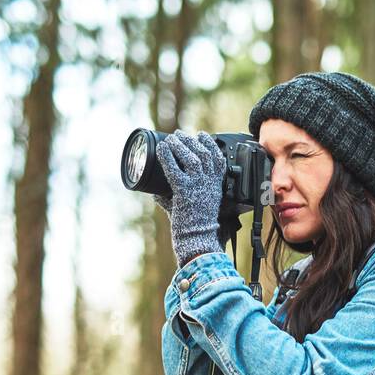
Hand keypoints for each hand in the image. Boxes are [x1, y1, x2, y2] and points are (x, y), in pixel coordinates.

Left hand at [156, 130, 228, 266]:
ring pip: (191, 157)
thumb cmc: (196, 226)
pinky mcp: (184, 191)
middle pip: (203, 153)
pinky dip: (167, 156)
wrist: (198, 239)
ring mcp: (197, 186)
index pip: (218, 159)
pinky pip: (174, 169)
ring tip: (171, 138)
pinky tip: (162, 148)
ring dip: (180, 145)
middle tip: (179, 134)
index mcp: (216, 186)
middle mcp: (209, 183)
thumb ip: (178, 196)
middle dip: (191, 140)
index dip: (211, 145)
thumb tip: (156, 192)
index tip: (203, 136)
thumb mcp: (195, 206)